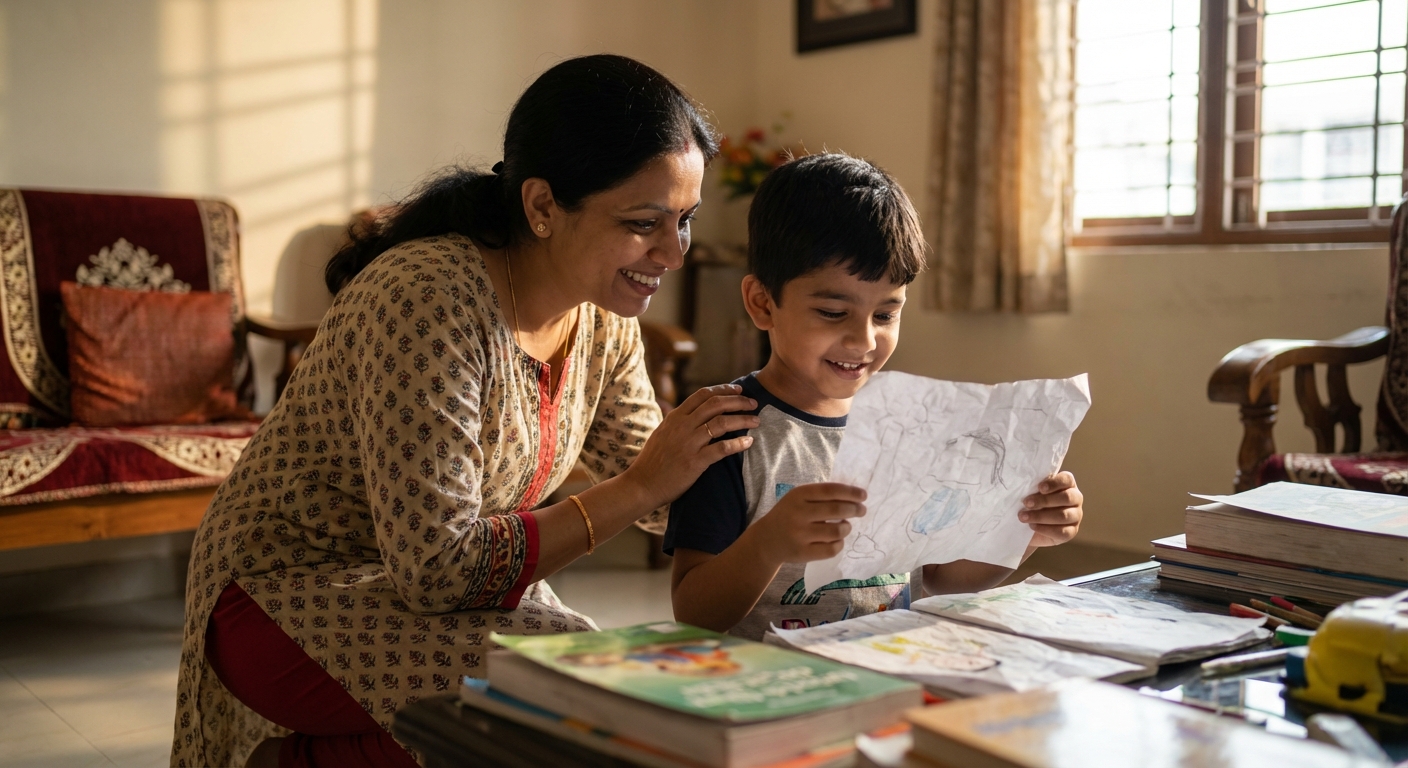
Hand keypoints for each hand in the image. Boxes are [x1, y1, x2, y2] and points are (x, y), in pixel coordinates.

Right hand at [624, 384, 758, 507]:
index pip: (702, 395)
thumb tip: (689, 412)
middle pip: (715, 404)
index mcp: (675, 417)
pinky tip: (748, 442)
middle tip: (753, 403)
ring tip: (756, 421)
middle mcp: (682, 426)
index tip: (738, 390)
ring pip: (722, 423)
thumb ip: (676, 422)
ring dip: (743, 420)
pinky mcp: (695, 462)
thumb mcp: (662, 433)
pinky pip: (721, 448)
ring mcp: (688, 443)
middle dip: (738, 401)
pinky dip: (738, 444)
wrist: (642, 485)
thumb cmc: (652, 462)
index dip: (723, 389)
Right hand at [747, 483, 866, 563]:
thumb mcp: (798, 499)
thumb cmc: (788, 515)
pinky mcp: (803, 553)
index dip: (850, 492)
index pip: (830, 491)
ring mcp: (800, 535)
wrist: (766, 540)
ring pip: (837, 531)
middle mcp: (798, 513)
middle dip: (855, 509)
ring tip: (846, 526)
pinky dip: (839, 544)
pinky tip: (837, 540)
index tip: (864, 495)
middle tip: (862, 510)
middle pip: (837, 510)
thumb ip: (821, 496)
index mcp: (798, 495)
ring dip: (847, 527)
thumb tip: (854, 497)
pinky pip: (831, 549)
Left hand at [1019, 471, 1082, 547]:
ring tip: (1023, 517)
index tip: (1040, 488)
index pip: (1067, 479)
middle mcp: (1075, 498)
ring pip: (1063, 515)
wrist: (1027, 526)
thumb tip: (1022, 483)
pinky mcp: (1071, 532)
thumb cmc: (1030, 503)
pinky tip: (1032, 526)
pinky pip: (1062, 532)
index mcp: (1067, 484)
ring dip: (1040, 516)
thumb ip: (1032, 486)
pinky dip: (1045, 529)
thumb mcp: (1030, 492)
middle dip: (1044, 500)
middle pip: (1066, 497)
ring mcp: (1076, 516)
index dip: (1054, 483)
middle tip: (1026, 503)